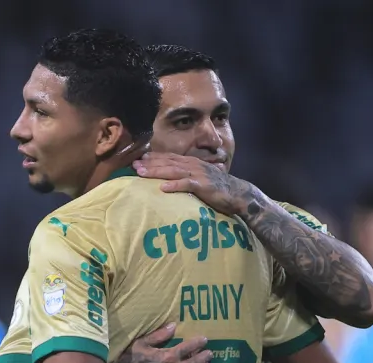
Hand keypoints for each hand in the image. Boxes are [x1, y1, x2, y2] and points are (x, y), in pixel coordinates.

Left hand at [133, 152, 253, 215]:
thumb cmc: (218, 189)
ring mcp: (198, 174)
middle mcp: (193, 165)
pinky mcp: (204, 186)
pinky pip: (186, 185)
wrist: (238, 194)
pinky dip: (174, 185)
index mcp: (191, 163)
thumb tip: (169, 180)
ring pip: (173, 171)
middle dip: (150, 163)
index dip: (153, 158)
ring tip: (141, 173)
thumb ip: (186, 177)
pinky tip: (162, 188)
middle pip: (168, 162)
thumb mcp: (199, 179)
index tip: (138, 159)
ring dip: (156, 171)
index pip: (169, 158)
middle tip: (133, 165)